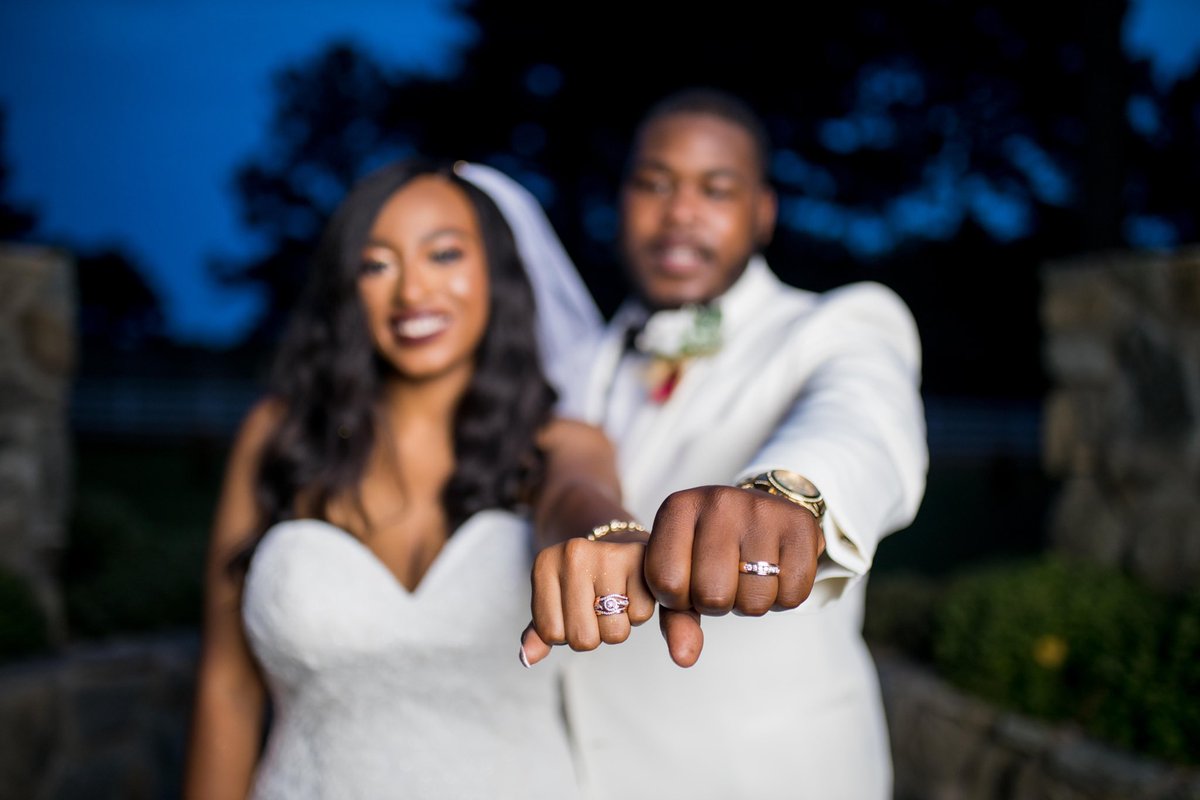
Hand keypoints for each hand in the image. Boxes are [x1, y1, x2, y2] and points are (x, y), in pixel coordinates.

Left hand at [521, 537, 655, 666]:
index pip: (551, 634)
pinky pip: (640, 616)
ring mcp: (606, 554)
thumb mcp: (553, 602)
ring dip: (615, 627)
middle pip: (583, 637)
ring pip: (614, 632)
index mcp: (544, 565)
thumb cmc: (581, 582)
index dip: (565, 633)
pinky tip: (630, 593)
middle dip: (592, 634)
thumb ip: (540, 632)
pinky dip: (637, 614)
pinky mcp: (637, 558)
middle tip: (595, 609)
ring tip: (613, 602)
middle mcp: (573, 554)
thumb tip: (528, 658)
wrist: (615, 545)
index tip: (571, 612)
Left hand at [645, 484, 825, 622]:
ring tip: (749, 575)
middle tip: (725, 580)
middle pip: (713, 596)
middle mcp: (718, 502)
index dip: (679, 599)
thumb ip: (675, 618)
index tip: (689, 581)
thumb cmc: (709, 550)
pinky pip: (793, 594)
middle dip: (718, 603)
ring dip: (751, 603)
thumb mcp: (682, 574)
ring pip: (755, 601)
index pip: (667, 583)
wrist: (757, 512)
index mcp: (678, 509)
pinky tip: (776, 572)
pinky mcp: (800, 523)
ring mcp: (761, 509)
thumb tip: (685, 659)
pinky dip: (784, 598)